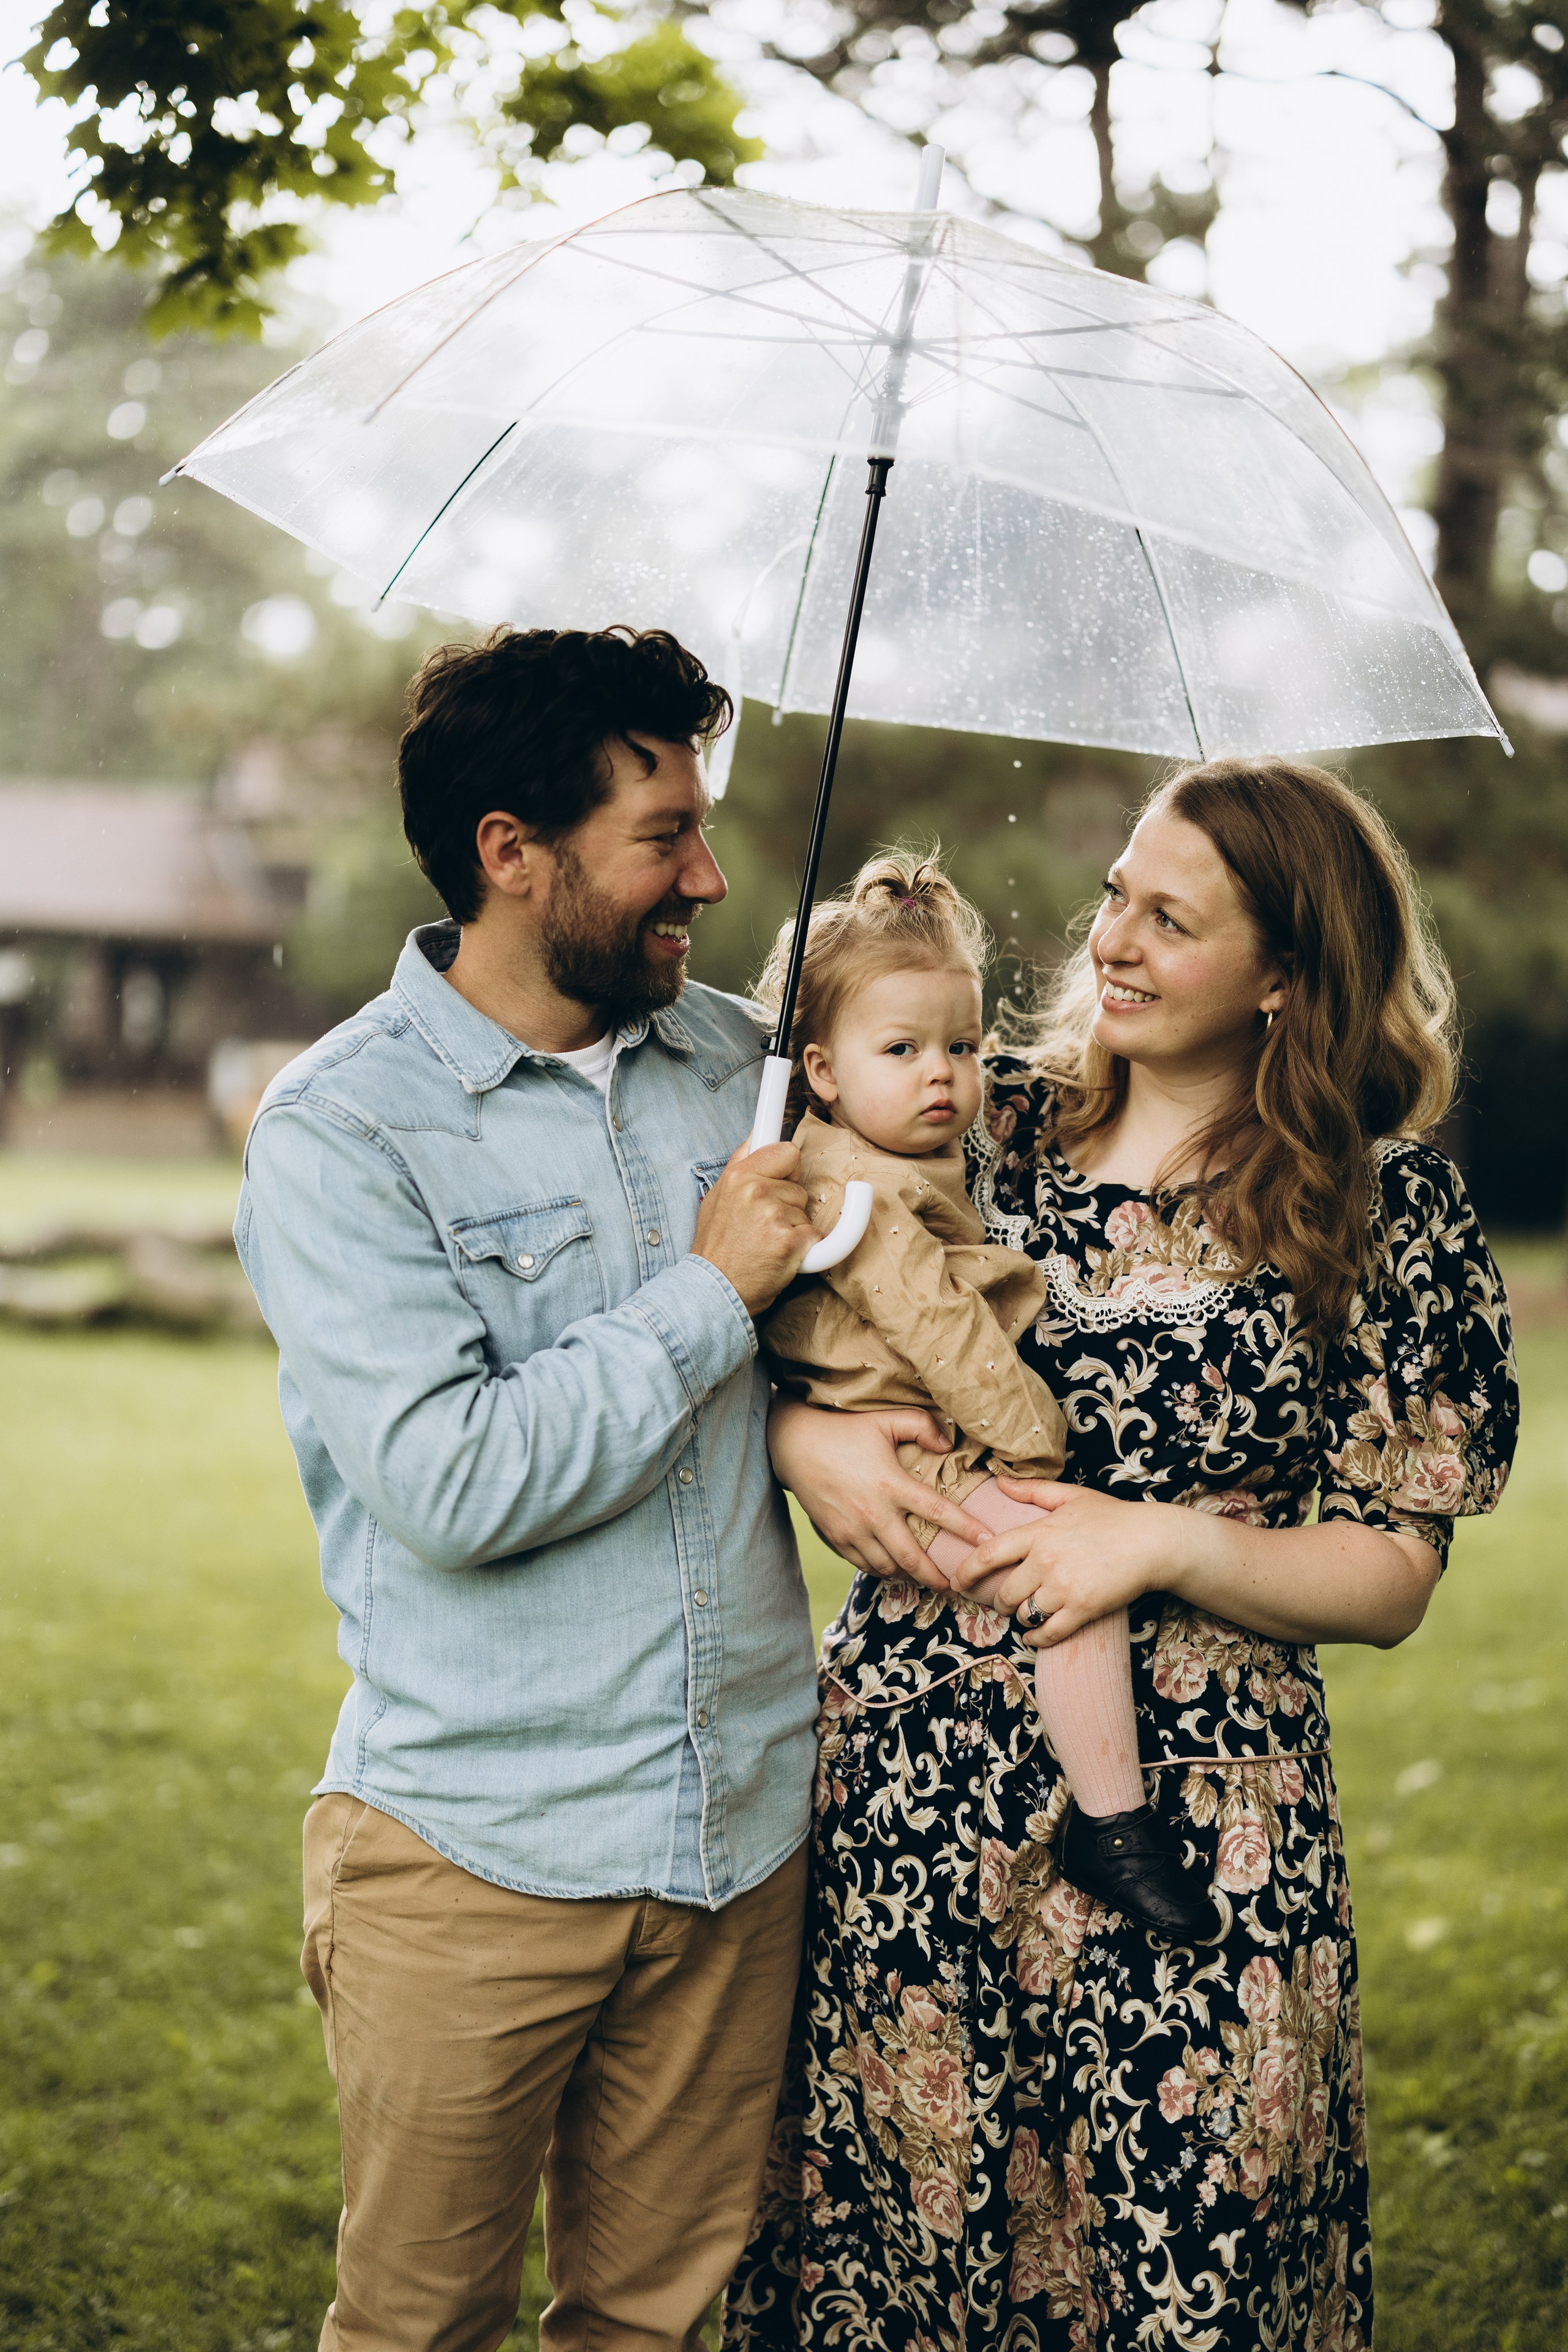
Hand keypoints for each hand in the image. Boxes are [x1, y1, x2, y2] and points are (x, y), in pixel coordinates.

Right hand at [692, 1140, 814, 1315]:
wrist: (714, 1290)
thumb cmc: (717, 1247)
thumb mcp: (717, 1197)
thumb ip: (740, 1165)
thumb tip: (757, 1134)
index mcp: (739, 1176)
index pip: (786, 1151)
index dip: (788, 1166)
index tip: (792, 1160)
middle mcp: (756, 1191)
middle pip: (799, 1186)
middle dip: (788, 1205)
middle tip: (762, 1226)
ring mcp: (774, 1216)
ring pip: (805, 1212)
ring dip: (793, 1228)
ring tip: (765, 1243)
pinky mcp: (791, 1242)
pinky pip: (814, 1235)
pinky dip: (804, 1248)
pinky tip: (779, 1256)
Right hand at [767, 1398, 988, 1583]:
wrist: (794, 1444)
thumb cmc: (843, 1429)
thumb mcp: (884, 1419)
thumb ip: (921, 1426)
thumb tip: (948, 1444)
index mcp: (891, 1484)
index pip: (938, 1512)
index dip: (966, 1529)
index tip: (987, 1542)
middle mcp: (873, 1513)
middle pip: (912, 1556)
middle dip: (936, 1576)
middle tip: (955, 1584)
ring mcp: (852, 1529)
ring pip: (887, 1566)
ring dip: (908, 1575)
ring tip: (925, 1579)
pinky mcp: (836, 1537)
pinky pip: (863, 1564)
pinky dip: (881, 1570)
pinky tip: (893, 1569)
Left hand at [948, 1477, 1175, 1643]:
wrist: (1153, 1542)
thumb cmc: (1113, 1517)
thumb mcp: (1071, 1496)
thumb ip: (1032, 1491)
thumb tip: (999, 1481)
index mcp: (1039, 1533)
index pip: (988, 1554)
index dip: (967, 1572)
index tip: (957, 1582)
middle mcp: (1046, 1562)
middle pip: (1004, 1593)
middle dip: (999, 1602)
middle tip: (1003, 1603)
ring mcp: (1064, 1588)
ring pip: (1024, 1615)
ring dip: (1021, 1619)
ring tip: (1026, 1614)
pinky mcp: (1083, 1610)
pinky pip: (1049, 1634)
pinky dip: (1037, 1639)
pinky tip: (1036, 1635)